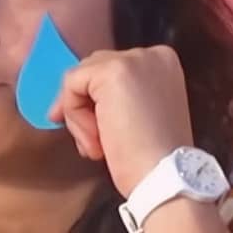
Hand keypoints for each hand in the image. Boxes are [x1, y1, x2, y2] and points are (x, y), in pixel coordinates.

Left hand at [48, 45, 192, 197]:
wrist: (163, 177)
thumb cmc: (151, 160)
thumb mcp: (137, 118)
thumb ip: (116, 99)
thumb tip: (69, 98)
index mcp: (163, 64)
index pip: (111, 70)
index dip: (93, 100)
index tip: (90, 132)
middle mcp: (152, 54)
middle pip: (93, 70)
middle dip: (82, 107)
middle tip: (90, 144)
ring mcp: (133, 59)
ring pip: (80, 79)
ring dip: (79, 117)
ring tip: (97, 147)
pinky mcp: (113, 70)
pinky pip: (72, 84)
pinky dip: (74, 115)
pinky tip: (95, 140)